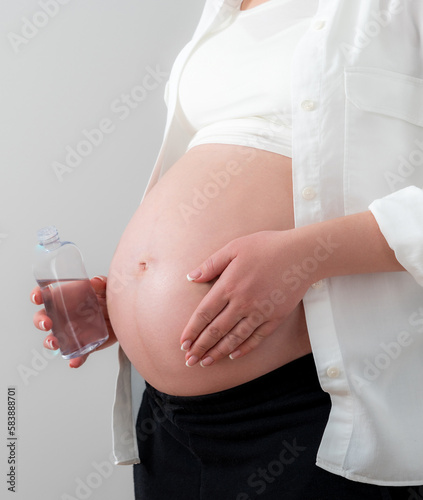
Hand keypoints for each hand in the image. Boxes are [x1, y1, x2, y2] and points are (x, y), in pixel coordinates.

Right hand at [30, 276, 116, 367]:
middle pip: (43, 318)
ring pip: (54, 338)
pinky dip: (75, 359)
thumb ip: (101, 283)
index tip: (38, 297)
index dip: (38, 295)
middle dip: (40, 321)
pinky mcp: (85, 344)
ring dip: (50, 341)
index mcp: (67, 297)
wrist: (126, 315)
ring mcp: (72, 331)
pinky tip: (74, 362)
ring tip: (55, 343)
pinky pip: (77, 354)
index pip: (46, 294)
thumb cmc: (111, 297)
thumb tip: (93, 282)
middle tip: (47, 323)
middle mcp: (64, 315)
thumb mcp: (107, 287)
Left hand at [180, 230, 316, 366]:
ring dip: (218, 352)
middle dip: (200, 347)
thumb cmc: (267, 246)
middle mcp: (242, 303)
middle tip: (189, 361)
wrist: (302, 253)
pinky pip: (257, 338)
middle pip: (216, 330)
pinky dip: (244, 348)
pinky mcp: (276, 318)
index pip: (204, 314)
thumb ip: (211, 264)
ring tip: (206, 362)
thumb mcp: (234, 247)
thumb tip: (191, 277)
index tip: (183, 343)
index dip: (192, 330)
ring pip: (234, 338)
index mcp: (229, 285)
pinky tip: (234, 355)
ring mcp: (260, 312)